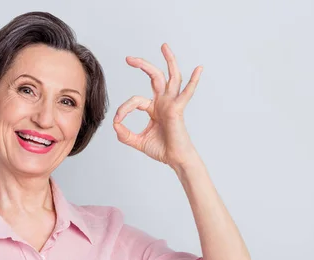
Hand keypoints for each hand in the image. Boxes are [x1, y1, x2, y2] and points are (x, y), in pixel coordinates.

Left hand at [113, 43, 202, 168]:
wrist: (174, 159)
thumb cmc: (161, 149)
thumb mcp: (137, 141)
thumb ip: (124, 134)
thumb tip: (115, 124)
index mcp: (154, 108)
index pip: (135, 101)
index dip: (124, 109)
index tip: (118, 121)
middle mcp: (163, 102)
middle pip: (155, 77)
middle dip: (142, 65)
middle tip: (129, 58)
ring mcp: (172, 104)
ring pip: (171, 77)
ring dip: (169, 61)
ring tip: (164, 46)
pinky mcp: (178, 109)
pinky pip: (187, 93)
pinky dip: (194, 81)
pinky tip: (199, 69)